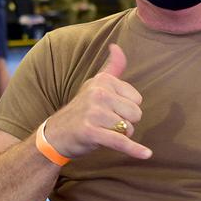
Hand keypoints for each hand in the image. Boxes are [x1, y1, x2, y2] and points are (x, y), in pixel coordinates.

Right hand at [43, 44, 151, 159]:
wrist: (55, 135)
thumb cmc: (81, 110)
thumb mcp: (95, 85)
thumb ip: (111, 68)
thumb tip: (117, 46)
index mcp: (103, 81)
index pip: (137, 100)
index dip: (127, 110)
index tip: (109, 110)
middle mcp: (98, 93)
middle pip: (136, 114)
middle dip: (125, 123)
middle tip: (105, 124)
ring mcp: (94, 112)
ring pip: (128, 129)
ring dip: (119, 135)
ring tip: (101, 131)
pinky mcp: (91, 131)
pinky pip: (120, 141)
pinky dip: (134, 150)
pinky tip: (146, 154)